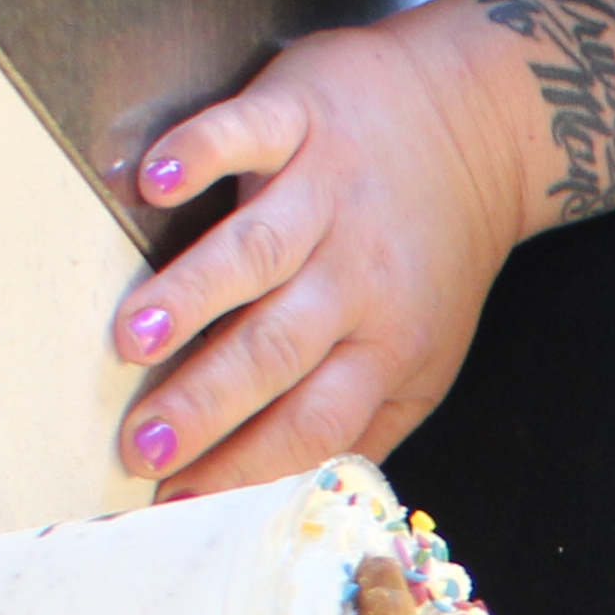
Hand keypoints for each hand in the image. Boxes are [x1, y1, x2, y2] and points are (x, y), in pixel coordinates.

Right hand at [108, 0, 614, 496]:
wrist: (483, 123)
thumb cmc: (434, 252)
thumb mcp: (425, 354)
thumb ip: (363, 422)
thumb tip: (287, 492)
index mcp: (387, 346)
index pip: (314, 422)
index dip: (247, 465)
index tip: (175, 498)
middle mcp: (358, 276)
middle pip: (275, 351)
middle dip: (204, 403)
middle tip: (138, 442)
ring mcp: (330, 193)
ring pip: (257, 254)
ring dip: (191, 295)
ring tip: (131, 338)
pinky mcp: (305, 117)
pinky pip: (247, 134)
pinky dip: (201, 153)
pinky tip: (155, 180)